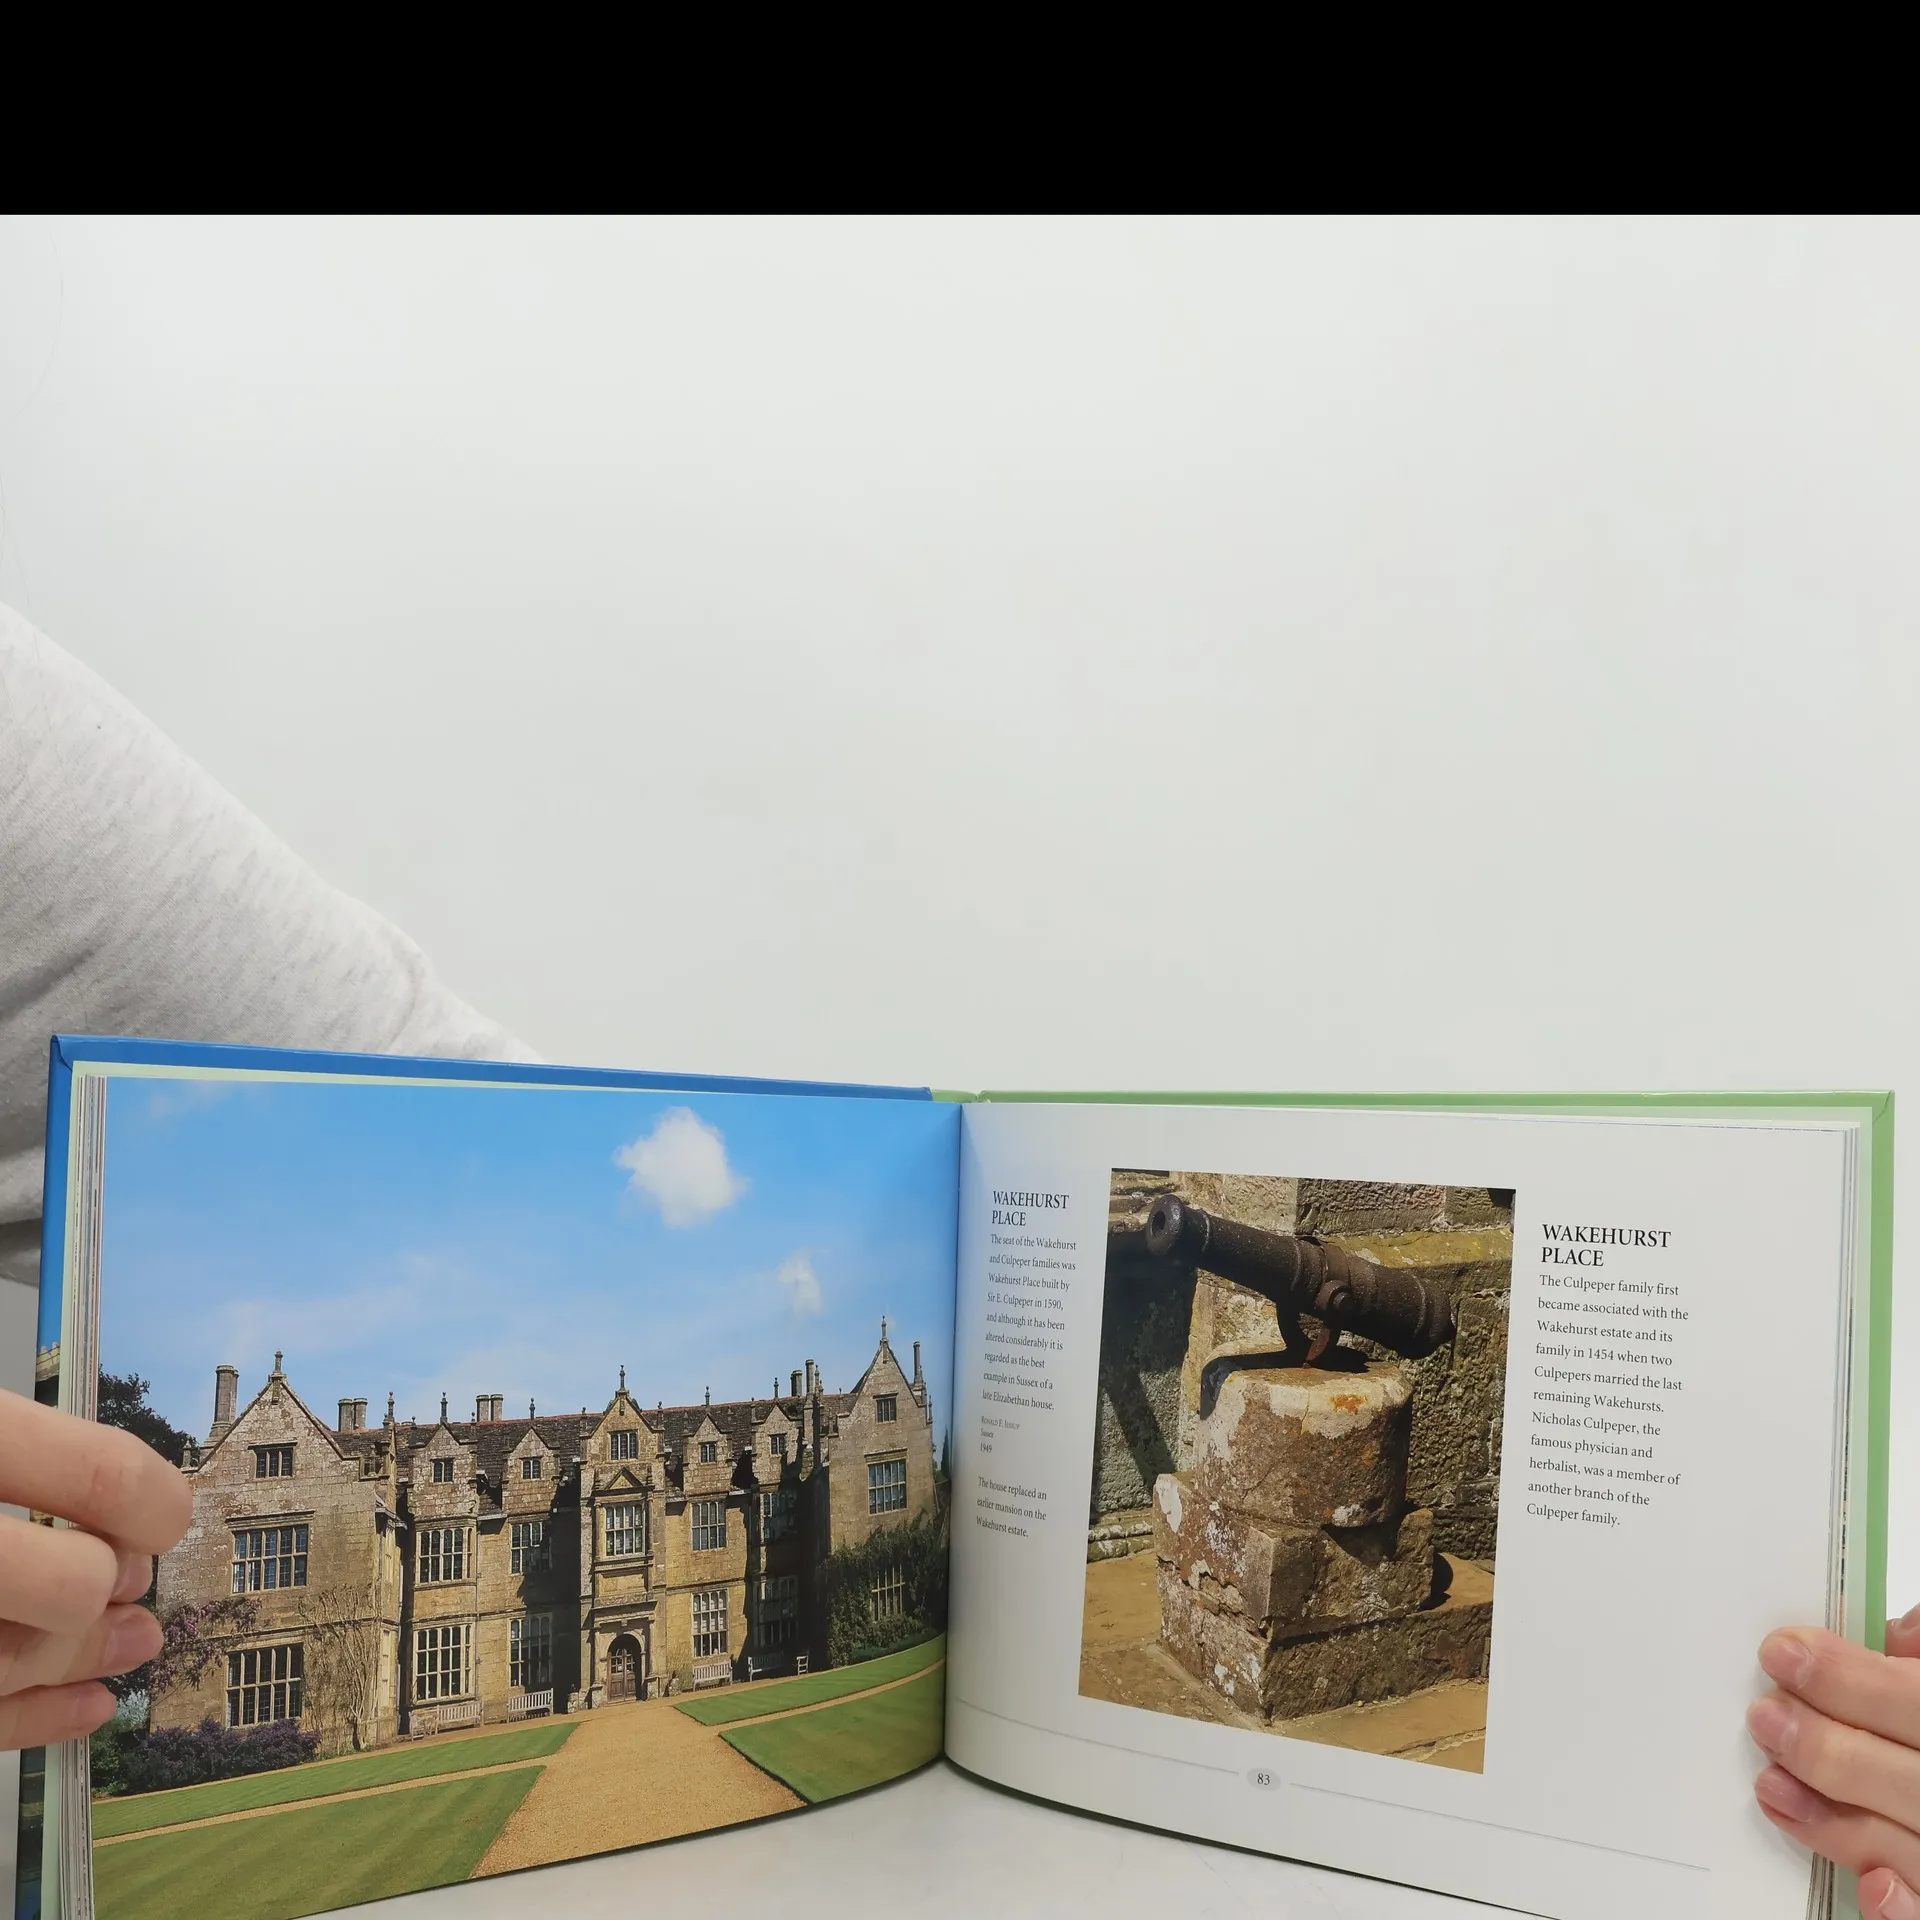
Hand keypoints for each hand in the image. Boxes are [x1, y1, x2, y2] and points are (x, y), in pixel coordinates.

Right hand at [0, 1388, 192, 1748]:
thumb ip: (40, 1454)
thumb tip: (140, 1496)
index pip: (103, 1477)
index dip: (152, 1503)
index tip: (161, 1514)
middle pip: (76, 1582)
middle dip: (111, 1584)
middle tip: (120, 1576)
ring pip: (27, 1658)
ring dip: (89, 1655)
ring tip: (130, 1639)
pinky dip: (41, 1717)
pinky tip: (90, 1702)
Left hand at [1751, 1608, 1919, 1918]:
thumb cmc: (1916, 1721)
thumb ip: (1918, 1660)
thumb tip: (1903, 1631)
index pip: (1916, 1701)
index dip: (1849, 1679)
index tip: (1782, 1653)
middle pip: (1909, 1779)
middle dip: (1828, 1747)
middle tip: (1763, 1718)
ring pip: (1903, 1844)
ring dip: (1832, 1820)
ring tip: (1769, 1784)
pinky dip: (1898, 1905)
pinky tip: (1870, 1887)